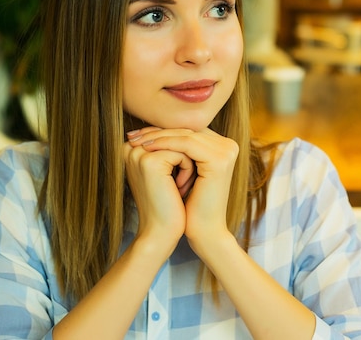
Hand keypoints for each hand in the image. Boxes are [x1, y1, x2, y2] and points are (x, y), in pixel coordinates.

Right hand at [123, 127, 189, 256]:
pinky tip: (180, 190)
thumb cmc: (168, 204)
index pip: (168, 133)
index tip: (178, 177)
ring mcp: (138, 153)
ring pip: (182, 144)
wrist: (162, 232)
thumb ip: (171, 147)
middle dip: (186, 157)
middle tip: (180, 183)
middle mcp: (130, 147)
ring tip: (181, 187)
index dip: (183, 152)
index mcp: (131, 147)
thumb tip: (190, 128)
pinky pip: (184, 154)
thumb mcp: (168, 170)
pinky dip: (189, 171)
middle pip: (175, 136)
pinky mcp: (149, 161)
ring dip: (189, 165)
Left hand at [126, 127, 238, 255]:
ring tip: (136, 142)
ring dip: (157, 136)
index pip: (188, 130)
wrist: (203, 230)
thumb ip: (175, 149)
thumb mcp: (181, 171)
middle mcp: (229, 145)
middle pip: (187, 129)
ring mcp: (227, 151)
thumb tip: (147, 129)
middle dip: (157, 131)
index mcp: (223, 146)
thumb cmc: (190, 204)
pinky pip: (187, 144)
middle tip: (132, 135)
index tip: (137, 134)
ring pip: (185, 134)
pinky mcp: (219, 160)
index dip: (162, 130)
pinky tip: (147, 148)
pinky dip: (165, 144)